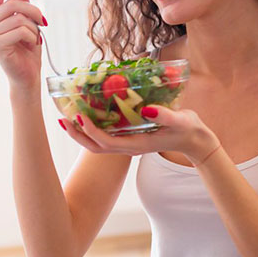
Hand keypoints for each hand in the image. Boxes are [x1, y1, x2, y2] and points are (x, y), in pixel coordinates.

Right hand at [0, 0, 46, 90]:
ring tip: (35, 37)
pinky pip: (20, 30)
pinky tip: (31, 44)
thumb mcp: (27, 21)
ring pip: (18, 18)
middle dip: (33, 11)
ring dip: (34, 27)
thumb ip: (21, 3)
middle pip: (12, 3)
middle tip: (43, 21)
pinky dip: (32, 36)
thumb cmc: (27, 49)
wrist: (27, 75)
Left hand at [59, 104, 220, 165]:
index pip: (106, 142)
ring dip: (81, 133)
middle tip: (62, 119)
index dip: (90, 131)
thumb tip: (145, 109)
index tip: (79, 116)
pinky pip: (106, 135)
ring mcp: (128, 143)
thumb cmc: (188, 130)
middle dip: (77, 135)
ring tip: (67, 118)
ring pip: (98, 143)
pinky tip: (87, 114)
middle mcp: (128, 147)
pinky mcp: (130, 137)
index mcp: (136, 145)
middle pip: (95, 146)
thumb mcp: (180, 121)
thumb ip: (165, 115)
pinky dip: (93, 127)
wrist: (195, 140)